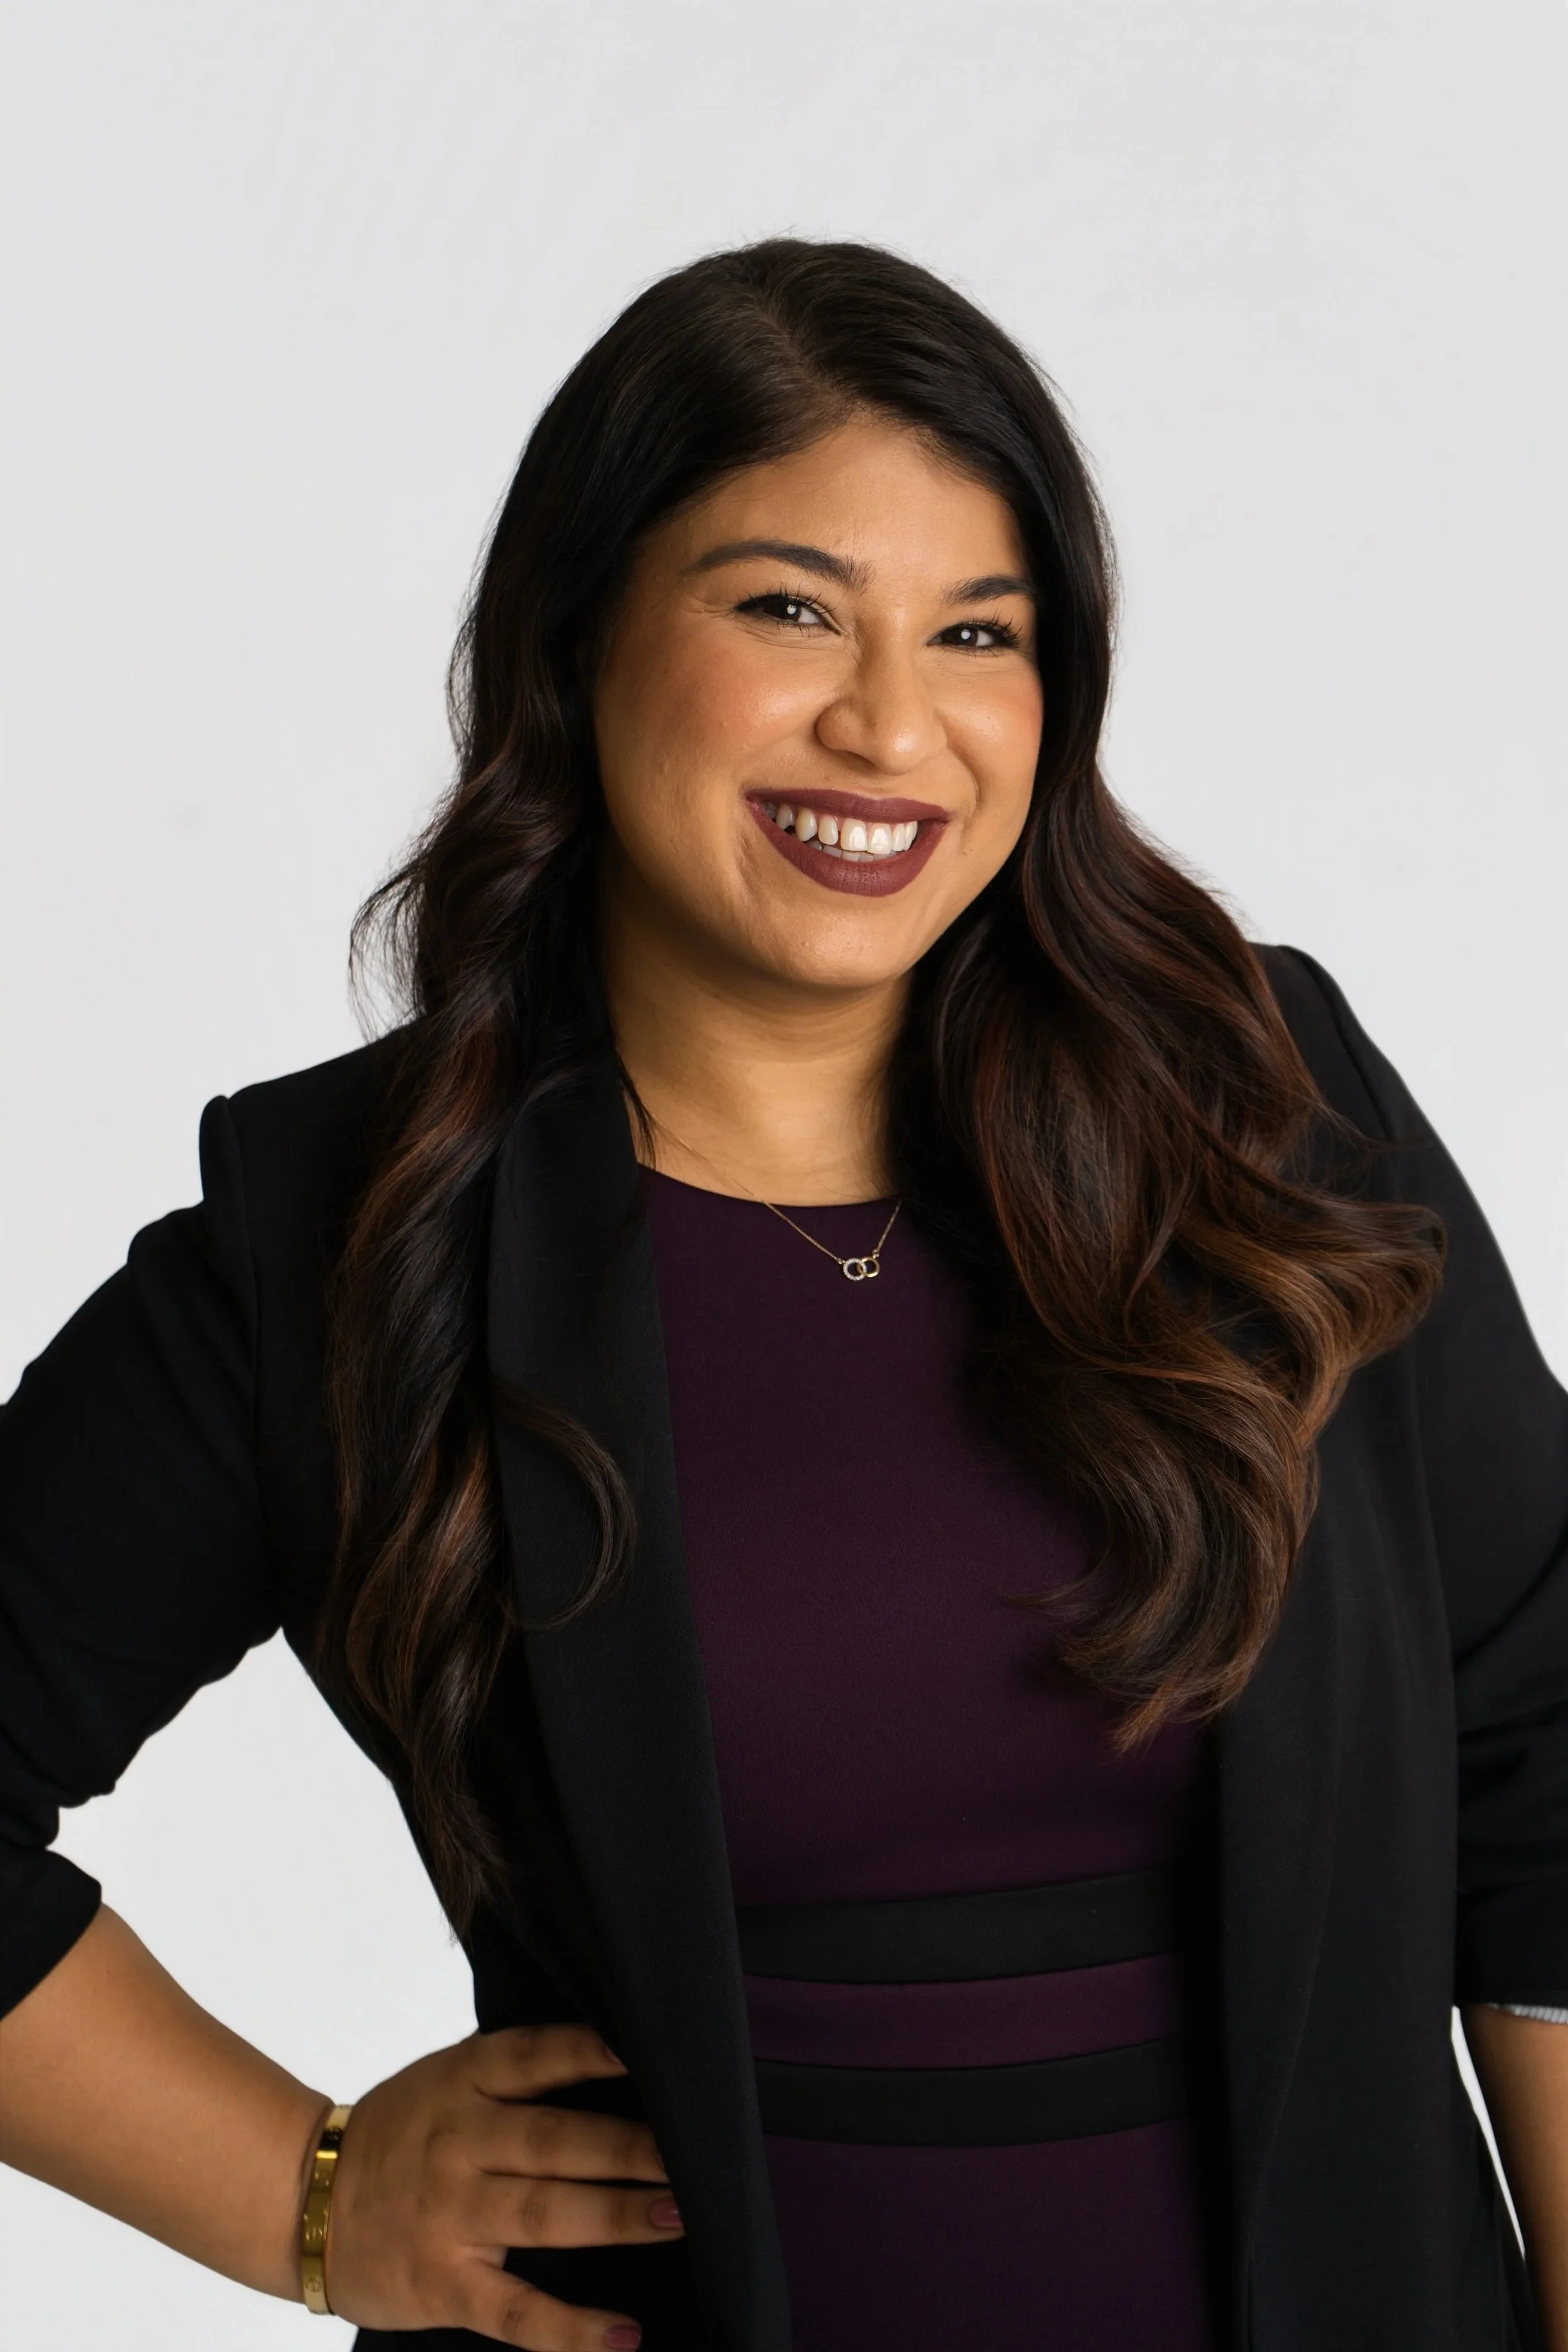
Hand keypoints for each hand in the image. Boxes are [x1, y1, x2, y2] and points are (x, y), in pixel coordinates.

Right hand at [322, 2022, 680, 2348]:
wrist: (302, 2200)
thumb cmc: (398, 2135)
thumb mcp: (444, 2082)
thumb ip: (513, 2076)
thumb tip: (612, 2062)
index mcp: (464, 2082)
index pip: (537, 2056)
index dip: (593, 2050)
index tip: (650, 2050)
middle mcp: (460, 2142)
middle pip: (557, 2140)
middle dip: (630, 2147)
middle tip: (697, 2154)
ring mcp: (450, 2215)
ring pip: (546, 2214)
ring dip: (618, 2216)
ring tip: (680, 2217)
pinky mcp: (442, 2283)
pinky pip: (514, 2309)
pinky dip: (570, 2328)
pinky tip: (622, 2335)